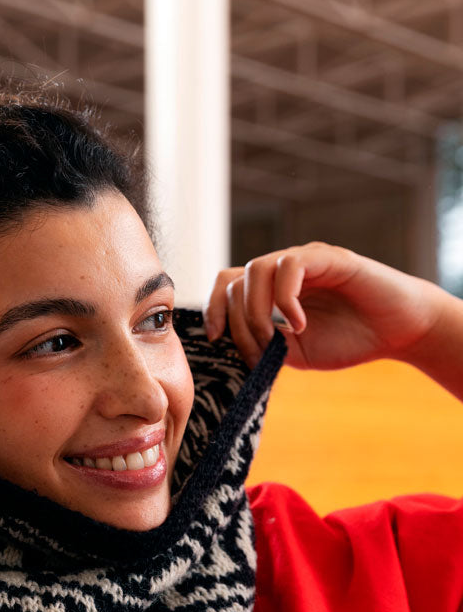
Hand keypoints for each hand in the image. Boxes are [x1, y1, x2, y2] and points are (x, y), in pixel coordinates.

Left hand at [204, 241, 445, 371]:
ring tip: (280, 338)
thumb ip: (261, 346)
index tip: (216, 339)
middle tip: (261, 350)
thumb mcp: (292, 353)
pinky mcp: (328, 258)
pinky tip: (298, 325)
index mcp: (269, 291)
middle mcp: (281, 271)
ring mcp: (304, 260)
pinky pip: (289, 266)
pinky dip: (285, 299)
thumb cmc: (346, 341)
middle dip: (239, 323)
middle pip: (234, 282)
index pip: (225, 286)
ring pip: (255, 269)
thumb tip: (227, 347)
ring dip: (258, 311)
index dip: (213, 310)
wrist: (397, 332)